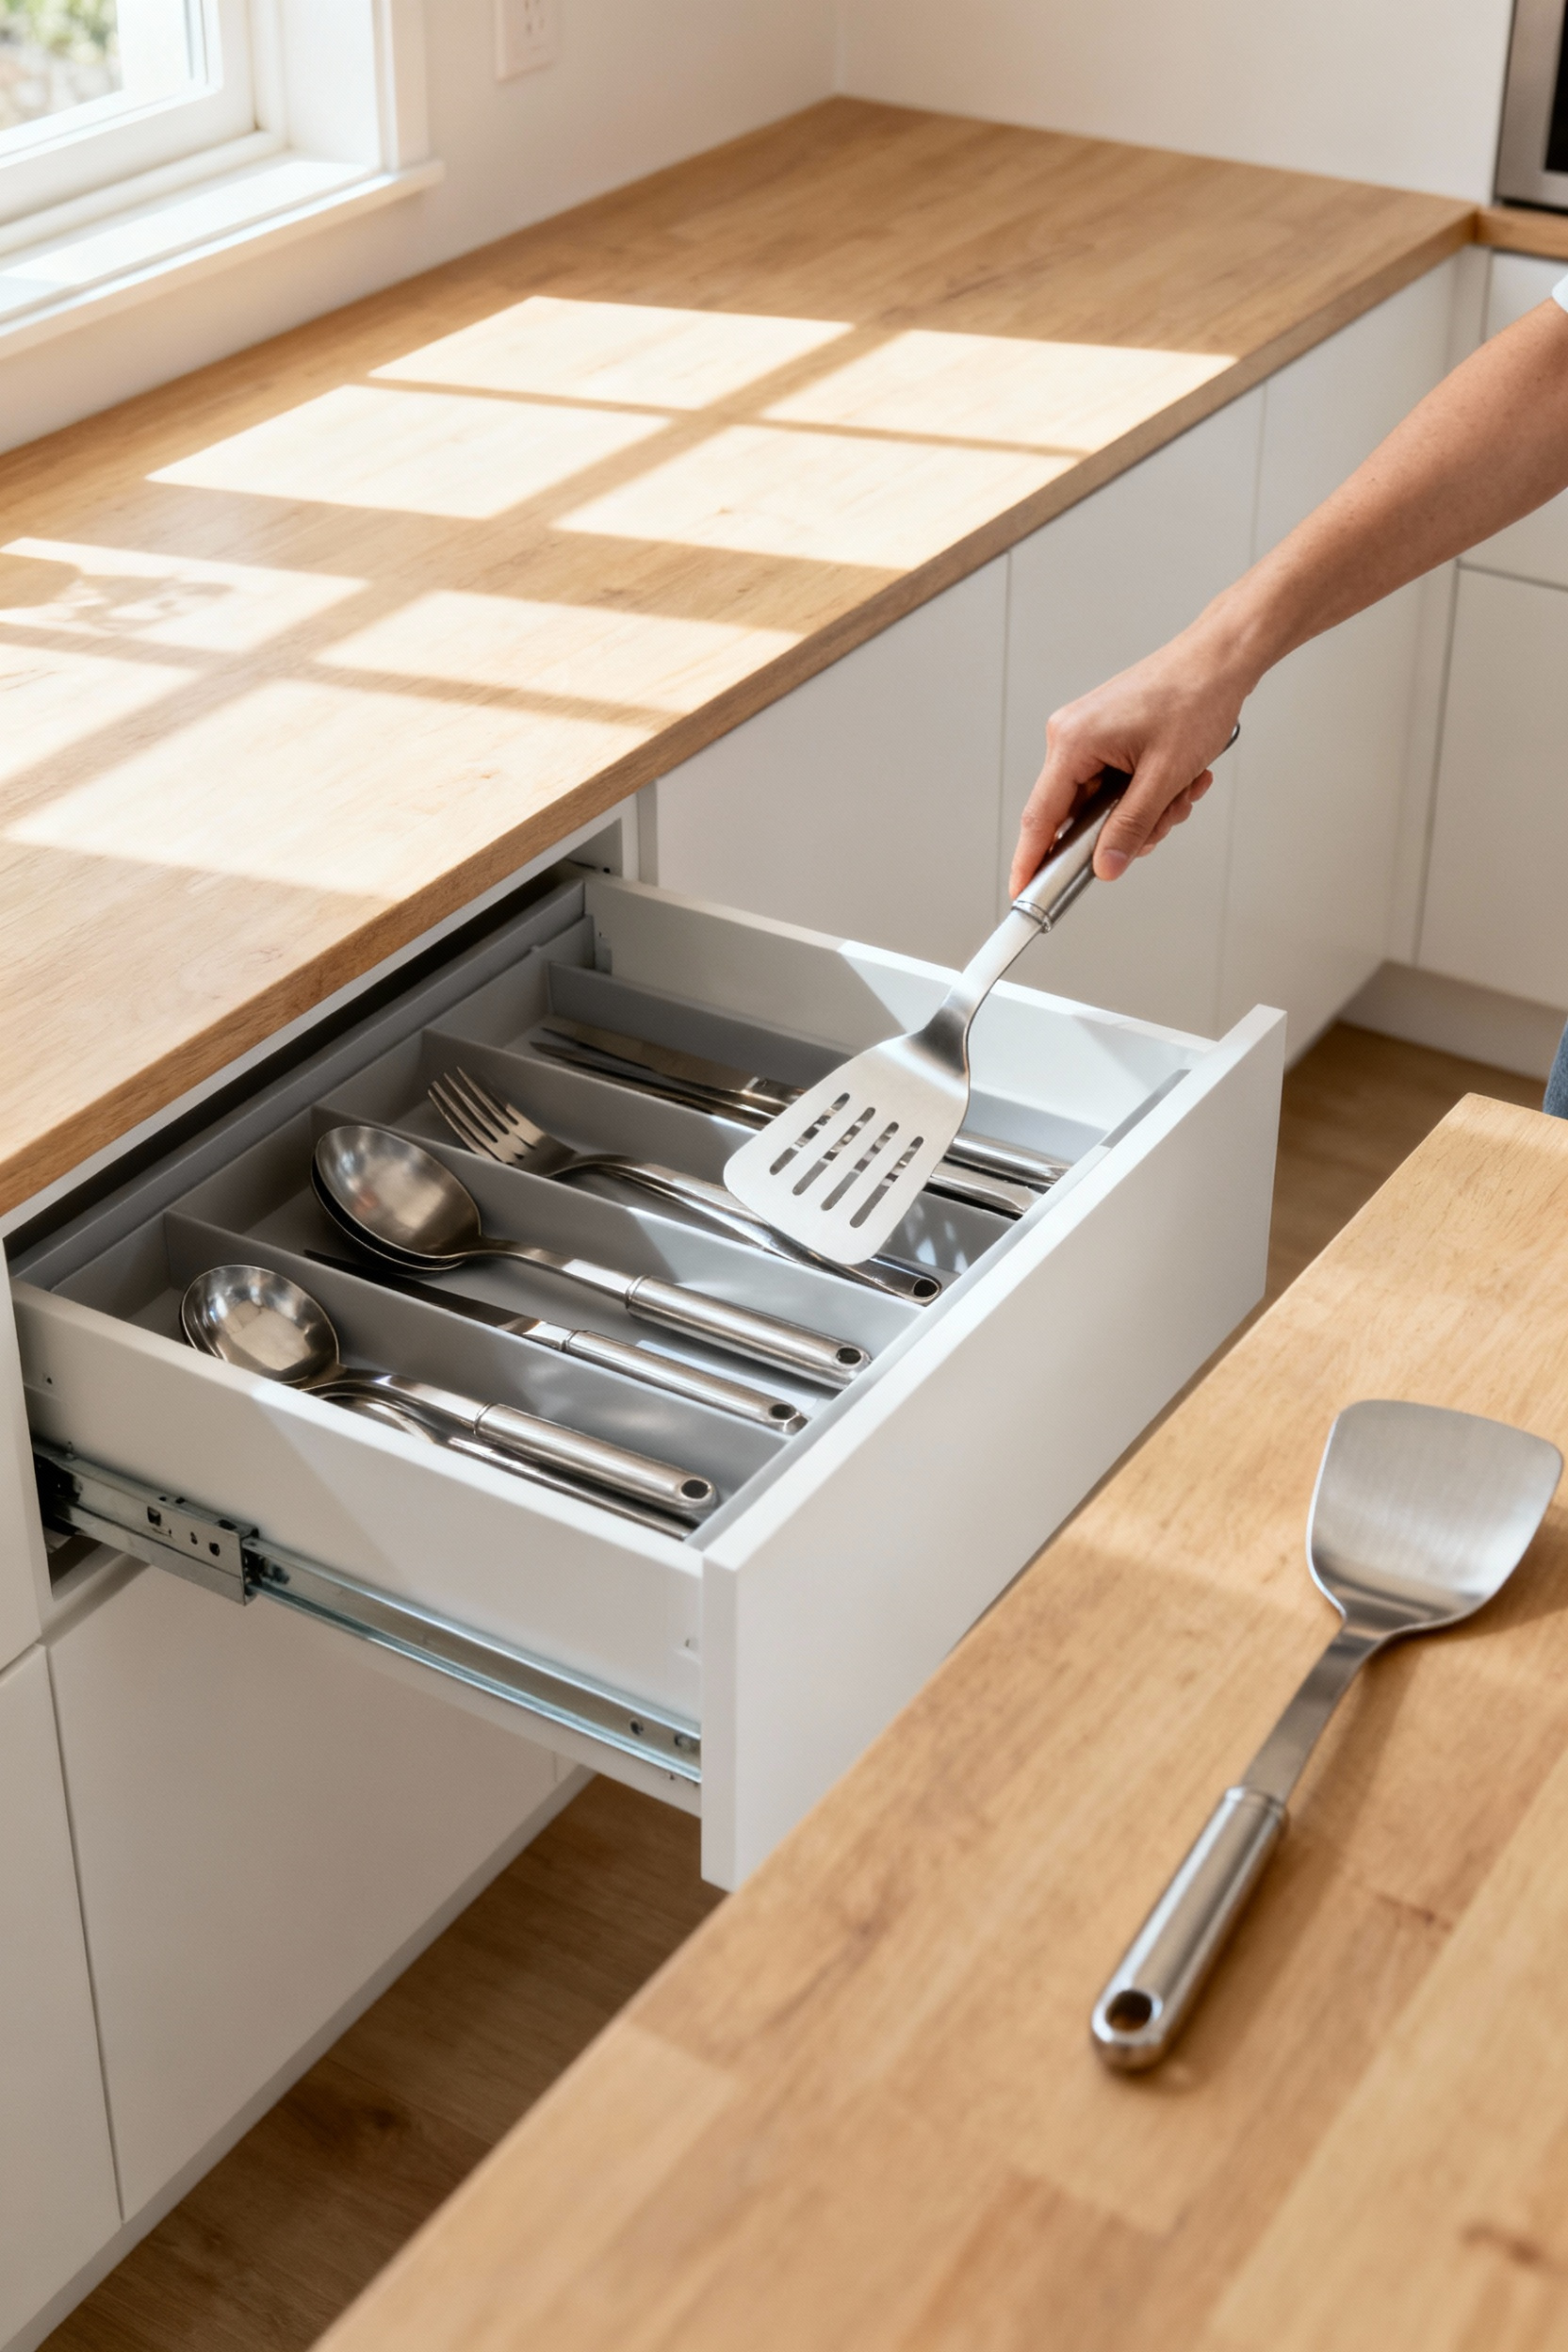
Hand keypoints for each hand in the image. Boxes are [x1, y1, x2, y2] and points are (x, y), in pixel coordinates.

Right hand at [1008, 623, 1250, 895]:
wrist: (1220, 658)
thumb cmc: (1194, 696)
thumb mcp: (1165, 776)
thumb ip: (1131, 827)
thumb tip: (1106, 865)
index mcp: (1073, 742)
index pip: (1040, 817)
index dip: (1031, 861)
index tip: (1021, 893)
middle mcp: (1072, 738)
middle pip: (1079, 816)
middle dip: (1126, 828)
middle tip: (1162, 821)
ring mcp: (1089, 737)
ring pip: (1105, 805)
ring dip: (1147, 810)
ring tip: (1181, 790)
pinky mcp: (1107, 737)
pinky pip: (1117, 786)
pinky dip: (1149, 792)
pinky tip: (1179, 779)